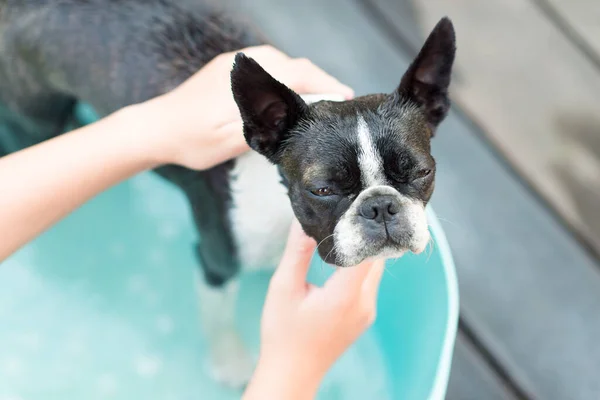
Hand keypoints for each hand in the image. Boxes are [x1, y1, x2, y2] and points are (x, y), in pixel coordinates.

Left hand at [137, 45, 353, 169]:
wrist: (155, 129)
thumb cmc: (189, 140)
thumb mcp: (229, 140)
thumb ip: (264, 124)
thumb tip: (297, 116)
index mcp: (245, 77)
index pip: (298, 73)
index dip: (326, 85)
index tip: (346, 99)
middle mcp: (243, 62)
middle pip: (294, 64)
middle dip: (320, 81)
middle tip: (339, 104)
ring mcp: (236, 64)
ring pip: (283, 64)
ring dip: (305, 79)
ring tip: (322, 101)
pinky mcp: (230, 70)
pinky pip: (269, 68)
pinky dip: (288, 79)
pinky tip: (293, 96)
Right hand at [243, 220, 385, 399]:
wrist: (292, 372)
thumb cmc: (283, 333)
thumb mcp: (283, 287)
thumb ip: (297, 252)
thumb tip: (304, 220)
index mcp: (346, 295)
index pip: (368, 250)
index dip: (364, 227)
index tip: (354, 206)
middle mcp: (364, 303)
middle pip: (376, 258)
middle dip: (364, 236)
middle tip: (349, 213)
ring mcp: (367, 311)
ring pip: (374, 270)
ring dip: (362, 252)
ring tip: (344, 233)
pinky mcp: (364, 316)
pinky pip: (369, 283)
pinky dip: (360, 268)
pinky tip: (342, 260)